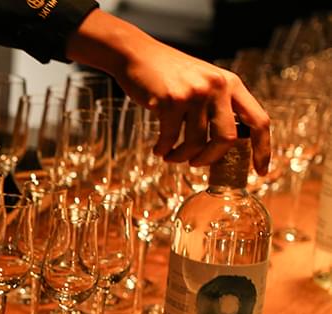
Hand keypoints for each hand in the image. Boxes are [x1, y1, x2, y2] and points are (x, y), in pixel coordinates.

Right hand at [66, 10, 270, 174]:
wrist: (138, 55)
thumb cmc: (169, 74)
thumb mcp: (204, 83)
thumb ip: (217, 105)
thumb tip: (224, 144)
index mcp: (232, 84)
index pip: (258, 121)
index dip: (263, 149)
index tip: (260, 172)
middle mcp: (218, 87)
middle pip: (227, 138)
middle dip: (210, 159)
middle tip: (196, 163)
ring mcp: (195, 93)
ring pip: (196, 142)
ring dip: (181, 157)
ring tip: (171, 157)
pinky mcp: (171, 100)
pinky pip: (170, 138)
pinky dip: (164, 150)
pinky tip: (158, 150)